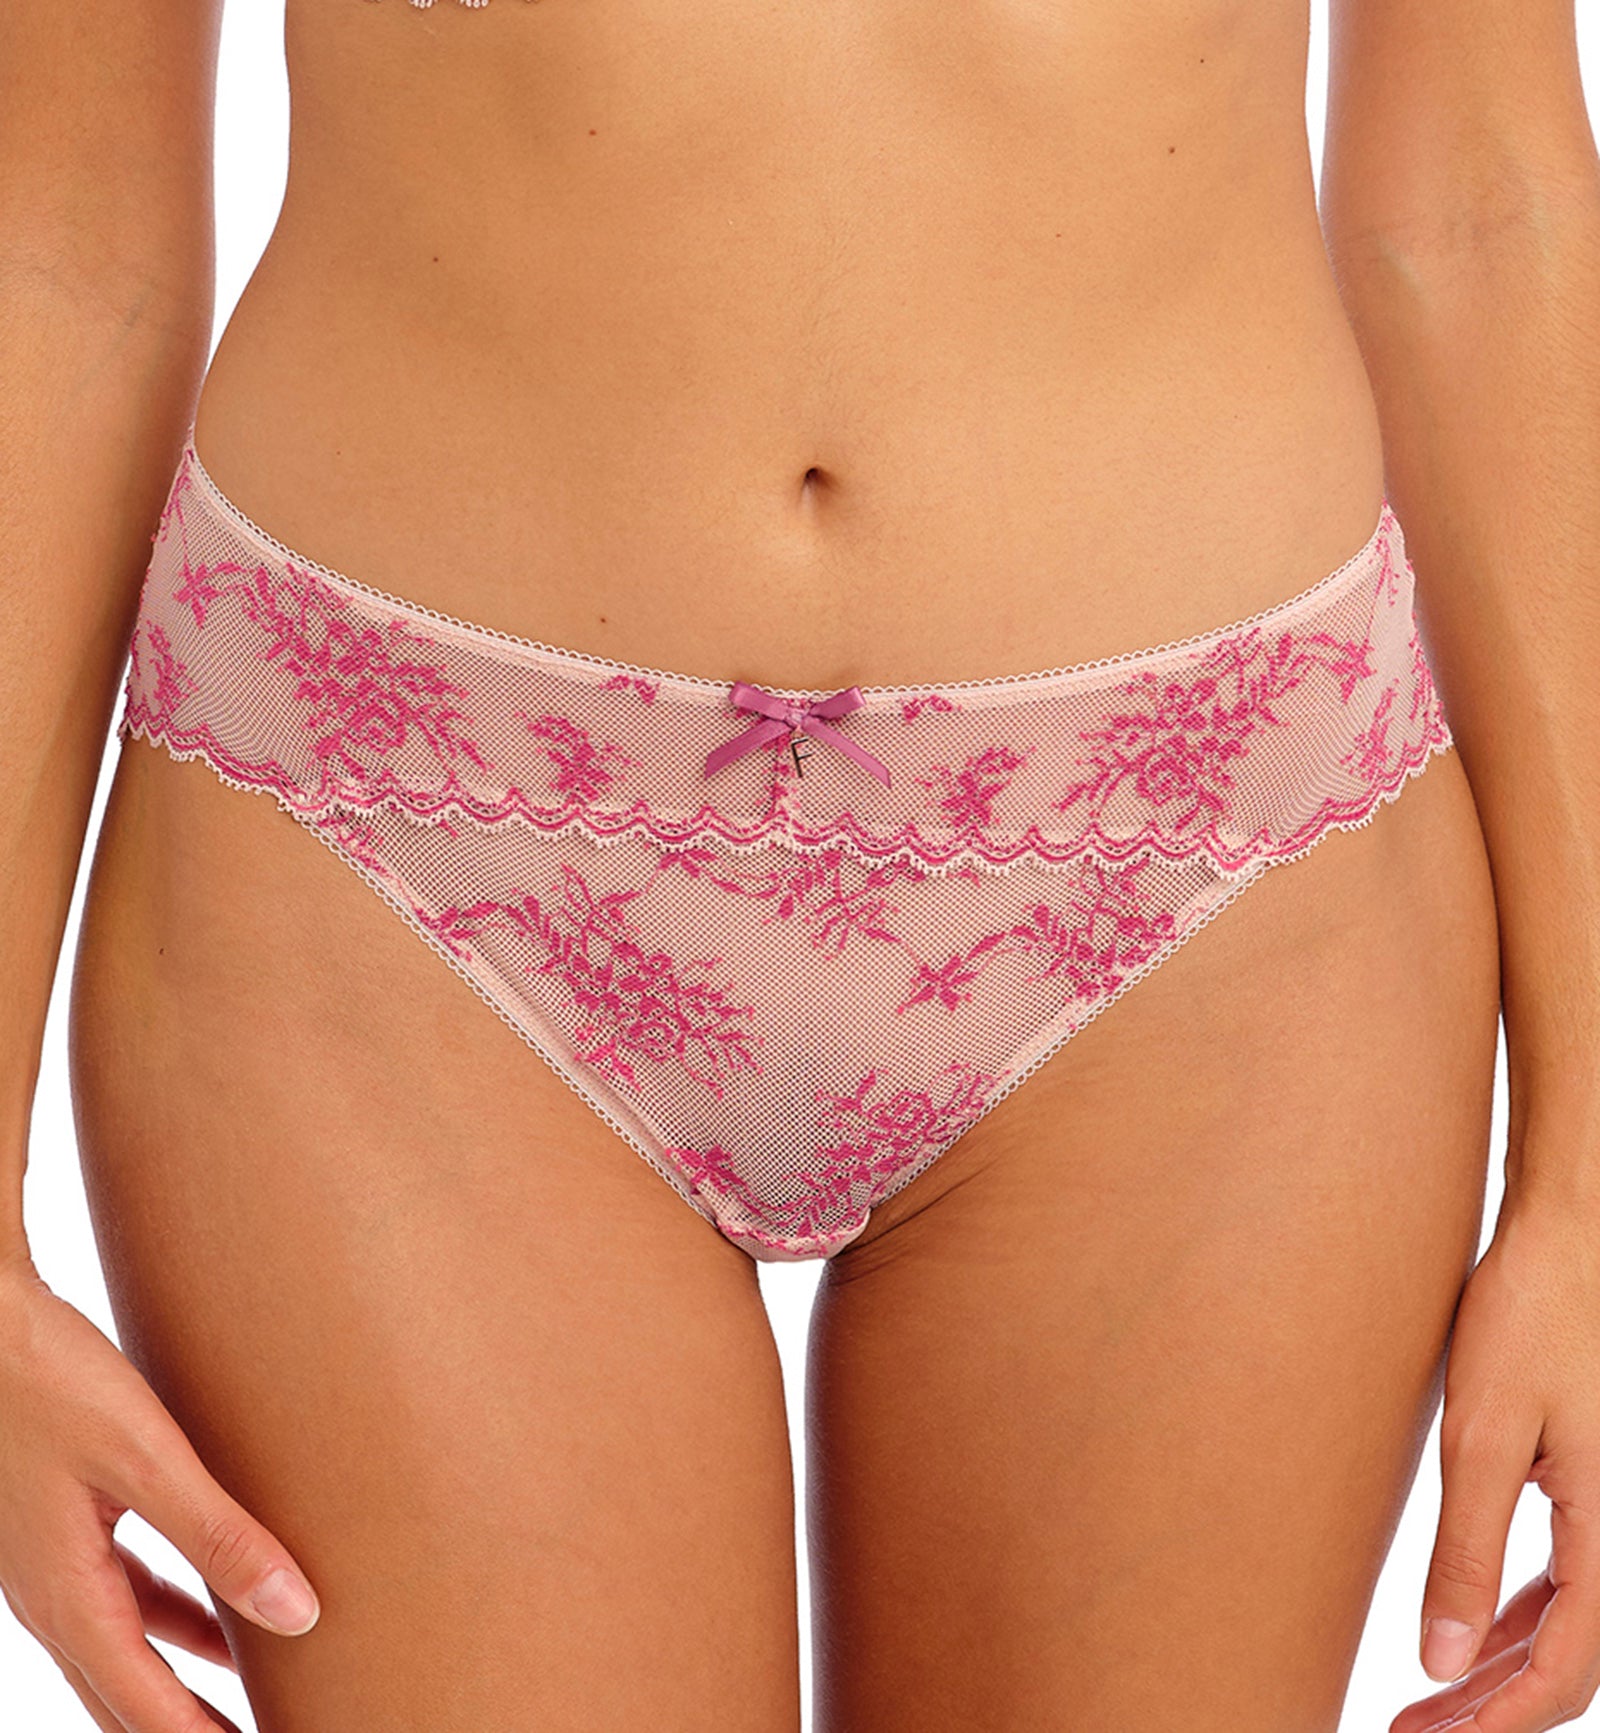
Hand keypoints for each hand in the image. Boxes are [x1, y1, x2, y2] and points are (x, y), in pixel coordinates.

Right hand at [0, 1250, 319, 1730]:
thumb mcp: (146, 1459)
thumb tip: (296, 1613)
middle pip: (127, 1695)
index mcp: (68, 1599)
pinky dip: (178, 1616)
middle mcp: (53, 1596)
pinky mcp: (64, 1523)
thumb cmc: (51, 1380)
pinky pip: (127, 1594)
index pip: (144, 1708)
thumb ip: (220, 1537)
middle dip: (190, 1727)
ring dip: (187, 1675)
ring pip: (128, 1647)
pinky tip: (222, 1608)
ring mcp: (52, 1562)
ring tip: (252, 1696)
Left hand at [1390, 1191, 1599, 1731]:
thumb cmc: (1530, 1318)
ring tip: (1429, 1698)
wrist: (1570, 1236)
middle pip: (1569, 1660)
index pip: (1566, 1674)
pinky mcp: (1595, 1484)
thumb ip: (1464, 1552)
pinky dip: (1516, 1612)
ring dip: (1500, 1664)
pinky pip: (1567, 1577)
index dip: (1496, 1722)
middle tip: (1412, 1732)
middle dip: (1491, 1706)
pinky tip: (1468, 1631)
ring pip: (1568, 1623)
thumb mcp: (1483, 1437)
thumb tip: (1438, 1659)